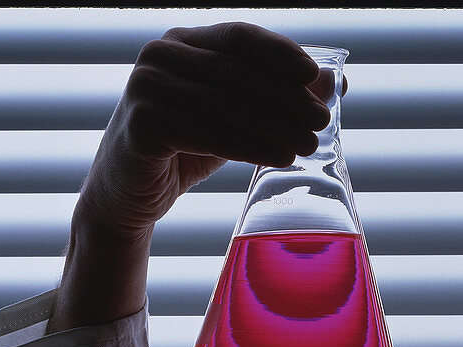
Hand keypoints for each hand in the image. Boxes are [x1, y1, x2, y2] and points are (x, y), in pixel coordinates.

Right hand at [49, 22, 330, 331]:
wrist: (127, 193)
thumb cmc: (184, 148)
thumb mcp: (233, 117)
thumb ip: (275, 96)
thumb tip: (335, 82)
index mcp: (182, 42)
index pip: (240, 37)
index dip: (280, 53)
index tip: (315, 77)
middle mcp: (160, 56)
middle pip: (237, 73)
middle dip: (285, 99)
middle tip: (321, 122)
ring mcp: (146, 88)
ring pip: (226, 105)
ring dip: (274, 126)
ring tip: (307, 146)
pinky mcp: (142, 126)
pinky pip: (208, 134)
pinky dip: (249, 146)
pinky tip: (279, 158)